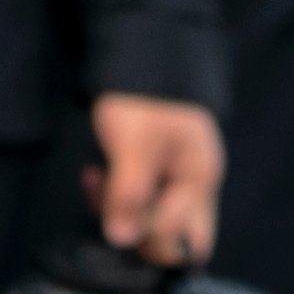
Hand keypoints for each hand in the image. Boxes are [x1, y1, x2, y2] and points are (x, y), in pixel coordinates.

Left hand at [90, 94, 222, 265]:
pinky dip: (116, 194)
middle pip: (176, 237)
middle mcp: (194, 185)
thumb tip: (121, 239)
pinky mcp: (156, 169)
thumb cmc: (141, 100)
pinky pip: (140, 199)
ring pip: (152, 219)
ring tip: (95, 180)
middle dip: (140, 234)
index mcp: (198, 180)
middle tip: (112, 210)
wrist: (137, 53)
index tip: (116, 209)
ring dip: (120, 210)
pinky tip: (95, 173)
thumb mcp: (134, 147)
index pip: (178, 240)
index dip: (143, 235)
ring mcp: (176, 177)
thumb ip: (129, 195)